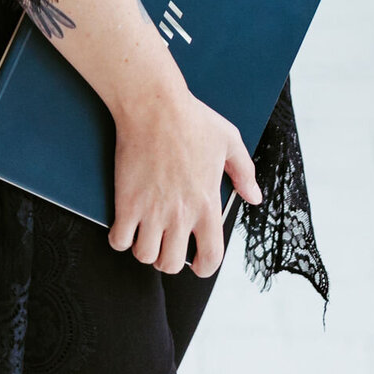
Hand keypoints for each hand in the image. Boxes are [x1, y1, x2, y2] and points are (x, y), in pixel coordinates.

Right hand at [107, 87, 261, 275]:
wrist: (154, 105)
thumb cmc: (193, 119)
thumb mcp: (229, 141)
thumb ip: (244, 173)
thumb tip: (254, 197)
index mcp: (208, 203)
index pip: (211, 257)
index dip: (204, 267)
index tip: (197, 262)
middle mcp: (181, 214)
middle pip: (171, 264)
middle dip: (168, 259)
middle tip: (166, 242)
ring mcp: (152, 210)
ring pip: (144, 256)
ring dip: (144, 248)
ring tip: (146, 231)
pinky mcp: (127, 203)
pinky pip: (119, 241)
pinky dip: (120, 237)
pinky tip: (125, 223)